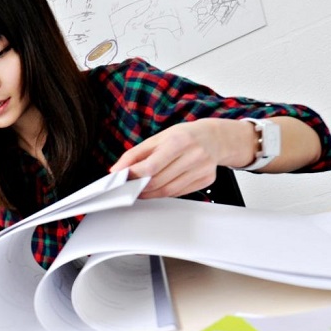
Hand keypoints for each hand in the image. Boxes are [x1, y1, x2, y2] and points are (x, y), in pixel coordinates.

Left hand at [109, 119, 255, 198]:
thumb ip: (135, 154)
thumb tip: (116, 170)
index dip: (134, 175)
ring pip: (168, 191)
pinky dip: (165, 193)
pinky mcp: (206, 180)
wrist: (214, 138)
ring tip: (140, 190)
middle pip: (158, 181)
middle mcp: (193, 155)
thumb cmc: (183, 136)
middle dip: (139, 187)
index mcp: (179, 141)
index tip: (121, 179)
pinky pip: (179, 193)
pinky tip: (159, 188)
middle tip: (128, 187)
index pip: (151, 166)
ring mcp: (202, 169)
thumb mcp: (158, 138)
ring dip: (150, 194)